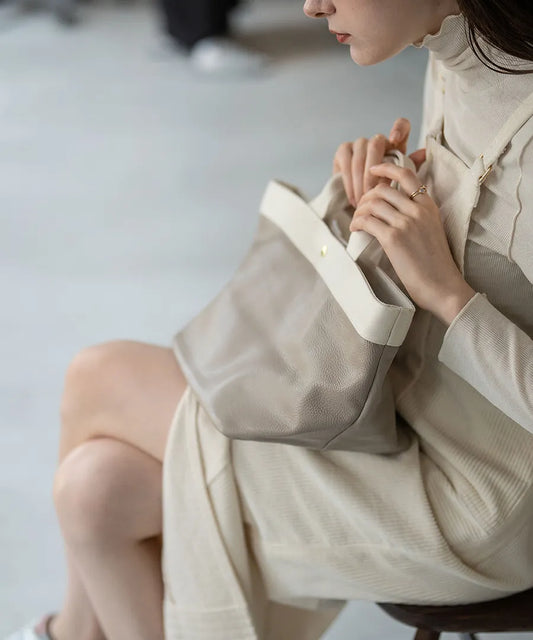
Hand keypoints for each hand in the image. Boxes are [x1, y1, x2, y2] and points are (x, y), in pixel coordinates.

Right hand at [332, 117, 426, 207]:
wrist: (363, 204)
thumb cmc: (386, 193)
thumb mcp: (401, 183)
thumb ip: (411, 168)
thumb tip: (424, 153)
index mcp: (396, 145)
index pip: (402, 125)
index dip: (399, 127)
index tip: (395, 139)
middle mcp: (377, 140)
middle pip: (375, 144)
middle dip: (373, 171)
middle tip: (372, 192)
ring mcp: (359, 144)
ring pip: (359, 156)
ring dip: (360, 181)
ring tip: (362, 200)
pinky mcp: (343, 151)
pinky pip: (346, 162)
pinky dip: (350, 182)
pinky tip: (353, 197)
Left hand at [349, 162, 475, 324]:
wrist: (442, 285)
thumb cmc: (435, 264)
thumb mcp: (431, 229)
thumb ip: (417, 215)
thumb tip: (392, 208)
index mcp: (429, 205)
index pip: (407, 174)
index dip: (386, 168)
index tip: (373, 170)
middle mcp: (418, 210)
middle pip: (382, 190)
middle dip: (366, 197)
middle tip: (361, 208)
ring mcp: (406, 223)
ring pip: (372, 204)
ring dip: (359, 211)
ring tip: (357, 222)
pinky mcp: (393, 238)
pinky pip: (367, 221)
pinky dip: (357, 223)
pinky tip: (356, 229)